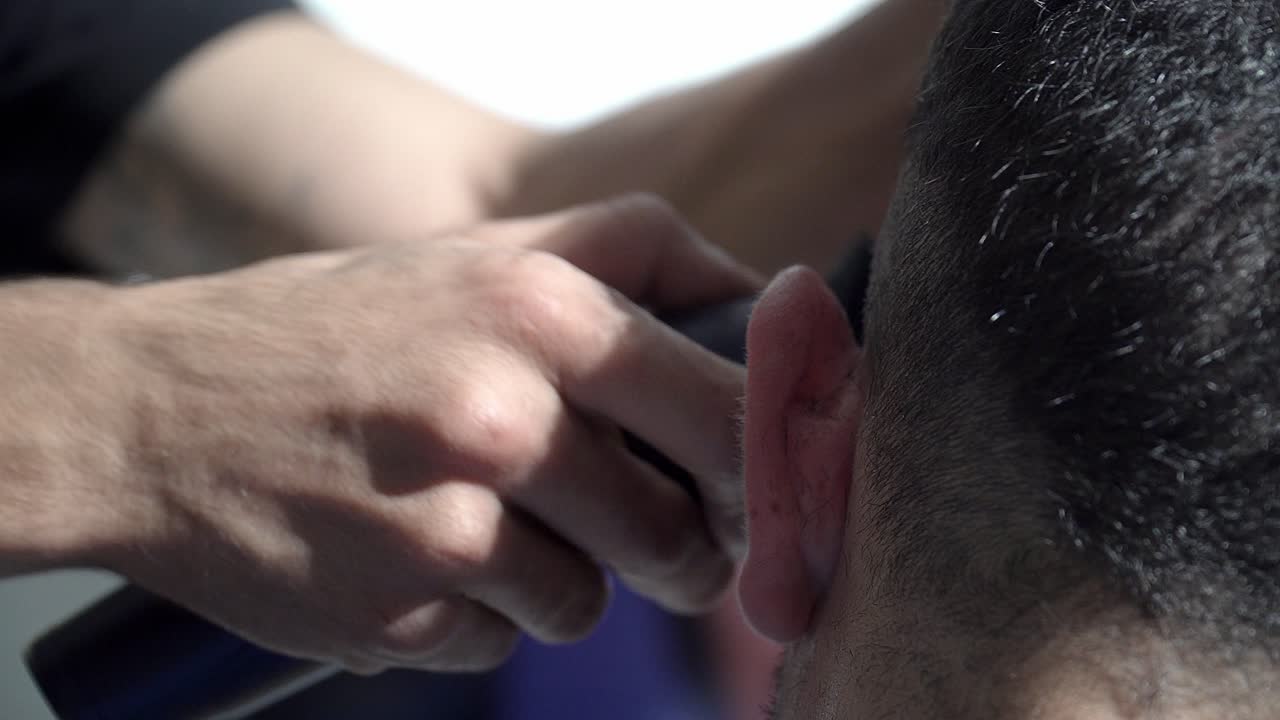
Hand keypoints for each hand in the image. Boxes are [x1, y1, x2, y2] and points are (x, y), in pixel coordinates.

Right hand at [95, 196, 759, 673]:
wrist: (155, 410)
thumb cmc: (345, 327)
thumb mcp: (485, 253)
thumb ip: (632, 257)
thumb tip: (765, 302)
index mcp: (541, 312)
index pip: (730, 415)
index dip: (761, 463)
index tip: (749, 480)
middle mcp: (500, 420)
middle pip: (682, 535)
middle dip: (679, 545)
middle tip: (640, 522)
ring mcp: (444, 531)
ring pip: (590, 604)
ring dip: (563, 576)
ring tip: (482, 515)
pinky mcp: (397, 620)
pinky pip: (505, 645)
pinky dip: (482, 615)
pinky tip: (417, 555)